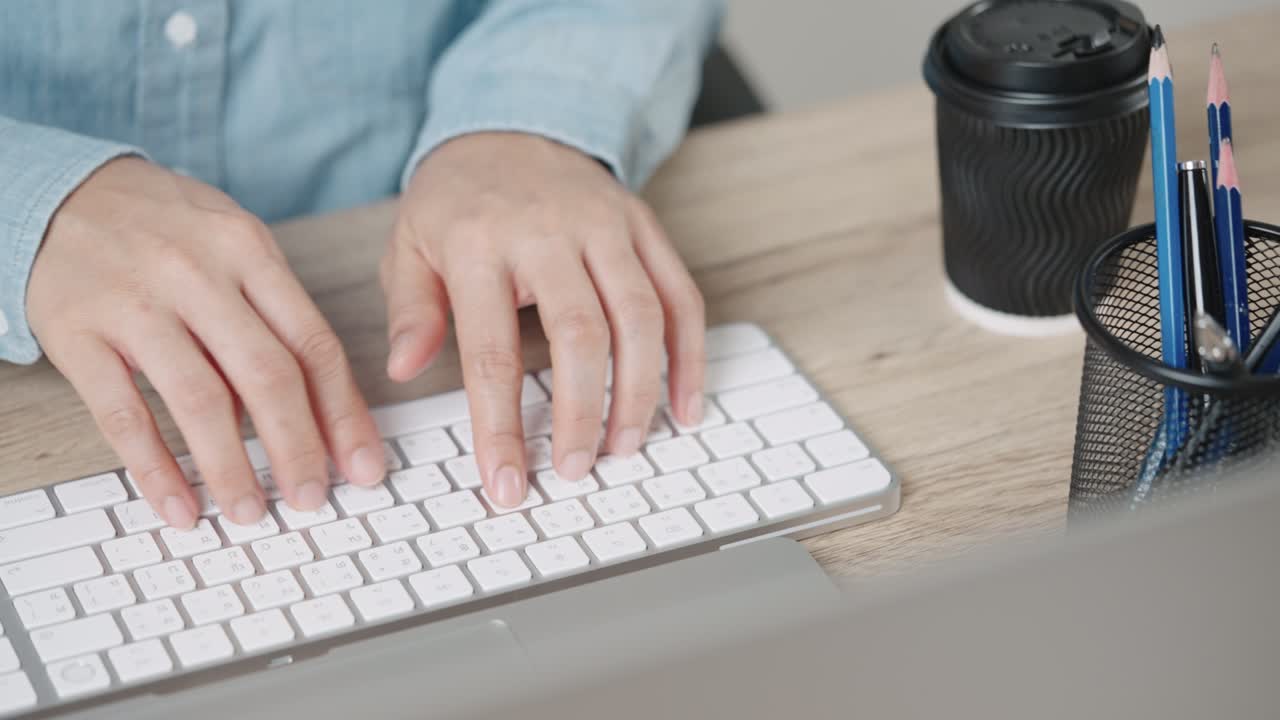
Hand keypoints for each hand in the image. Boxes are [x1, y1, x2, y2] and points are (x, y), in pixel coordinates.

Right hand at [27, 158, 384, 528]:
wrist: (60, 191)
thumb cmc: (164, 227)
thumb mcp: (233, 243)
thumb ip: (275, 313)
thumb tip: (321, 408)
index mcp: (248, 250)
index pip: (313, 344)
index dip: (344, 414)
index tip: (362, 465)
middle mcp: (197, 274)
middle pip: (266, 375)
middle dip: (297, 447)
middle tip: (311, 499)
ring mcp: (134, 304)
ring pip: (199, 400)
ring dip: (231, 468)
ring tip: (250, 512)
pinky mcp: (77, 333)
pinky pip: (123, 414)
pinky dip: (155, 469)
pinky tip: (179, 505)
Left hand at [383, 132, 705, 506]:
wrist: (512, 122)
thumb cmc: (458, 200)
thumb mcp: (410, 243)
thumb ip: (411, 308)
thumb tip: (405, 370)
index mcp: (479, 243)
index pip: (490, 352)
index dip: (499, 427)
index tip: (505, 485)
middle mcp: (549, 232)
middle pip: (580, 334)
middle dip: (581, 414)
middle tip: (576, 471)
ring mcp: (606, 226)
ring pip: (640, 316)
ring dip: (640, 392)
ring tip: (627, 447)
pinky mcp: (645, 226)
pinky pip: (681, 295)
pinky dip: (689, 356)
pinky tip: (684, 405)